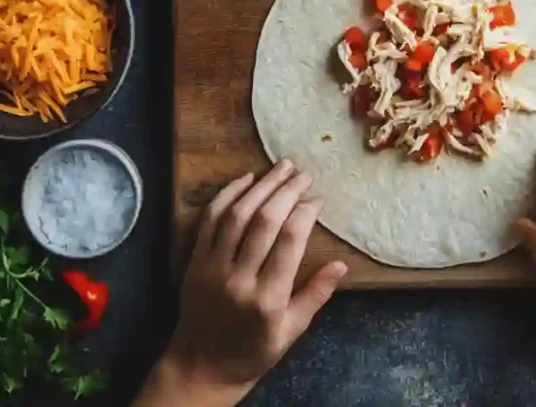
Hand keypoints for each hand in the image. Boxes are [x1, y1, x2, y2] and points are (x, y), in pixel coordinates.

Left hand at [134, 161, 346, 406]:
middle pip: (264, 222)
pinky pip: (210, 220)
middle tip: (303, 174)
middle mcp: (238, 279)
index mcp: (267, 299)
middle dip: (286, 191)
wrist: (200, 367)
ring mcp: (212, 268)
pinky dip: (227, 195)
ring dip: (261, 186)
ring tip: (282, 167)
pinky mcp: (194, 261)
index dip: (305, 213)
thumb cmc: (252, 352)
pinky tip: (246, 179)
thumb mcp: (291, 331)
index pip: (289, 242)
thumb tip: (341, 265)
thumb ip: (315, 296)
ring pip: (237, 215)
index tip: (318, 199)